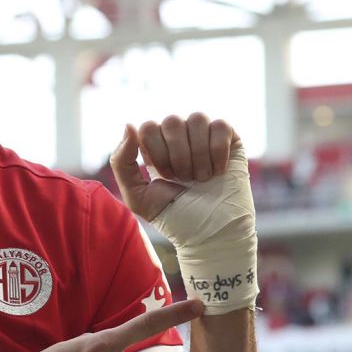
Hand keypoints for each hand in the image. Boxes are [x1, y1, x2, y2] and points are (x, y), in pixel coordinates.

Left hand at [109, 113, 238, 221]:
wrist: (211, 233)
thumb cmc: (174, 216)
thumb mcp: (137, 195)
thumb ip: (122, 162)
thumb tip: (129, 124)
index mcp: (156, 145)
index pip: (148, 126)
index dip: (157, 152)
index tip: (166, 177)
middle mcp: (179, 136)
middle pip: (172, 121)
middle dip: (178, 156)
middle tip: (185, 179)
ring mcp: (204, 135)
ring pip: (197, 118)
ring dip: (199, 154)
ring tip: (202, 178)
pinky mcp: (230, 139)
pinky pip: (221, 125)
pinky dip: (218, 152)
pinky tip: (218, 171)